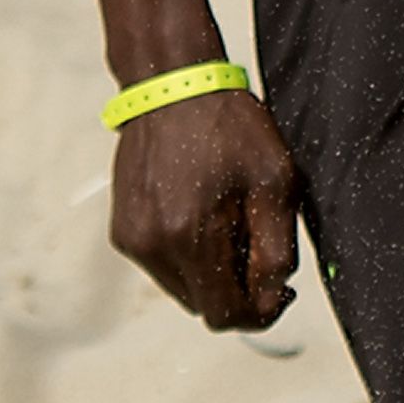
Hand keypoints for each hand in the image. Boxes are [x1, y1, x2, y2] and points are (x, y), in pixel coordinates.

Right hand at [110, 87, 300, 329]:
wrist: (172, 87)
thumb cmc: (230, 128)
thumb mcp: (276, 184)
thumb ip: (277, 250)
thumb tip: (271, 296)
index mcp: (189, 237)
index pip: (225, 315)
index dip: (261, 312)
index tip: (279, 289)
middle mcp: (152, 247)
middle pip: (204, 306)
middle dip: (238, 288)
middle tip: (258, 243)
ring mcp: (132, 240)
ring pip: (185, 288)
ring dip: (213, 272)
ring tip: (230, 221)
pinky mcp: (123, 230)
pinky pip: (164, 265)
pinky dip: (189, 254)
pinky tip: (203, 214)